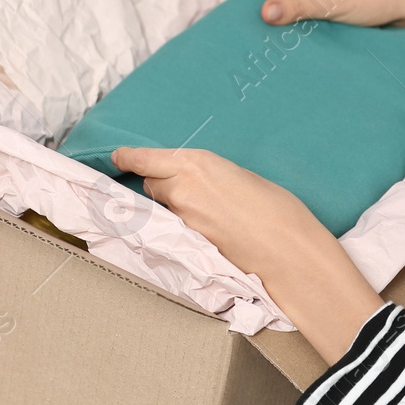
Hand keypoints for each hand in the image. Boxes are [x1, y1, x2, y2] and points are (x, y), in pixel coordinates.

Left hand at [110, 146, 317, 276]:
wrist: (286, 248)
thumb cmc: (276, 207)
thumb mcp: (240, 176)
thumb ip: (211, 176)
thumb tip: (200, 183)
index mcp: (196, 164)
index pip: (147, 160)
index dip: (130, 158)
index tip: (119, 156)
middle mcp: (181, 190)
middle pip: (152, 184)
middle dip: (159, 183)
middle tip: (182, 187)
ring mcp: (182, 221)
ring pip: (164, 208)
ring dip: (174, 206)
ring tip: (205, 210)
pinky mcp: (188, 245)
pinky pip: (176, 229)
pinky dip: (185, 226)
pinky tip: (209, 228)